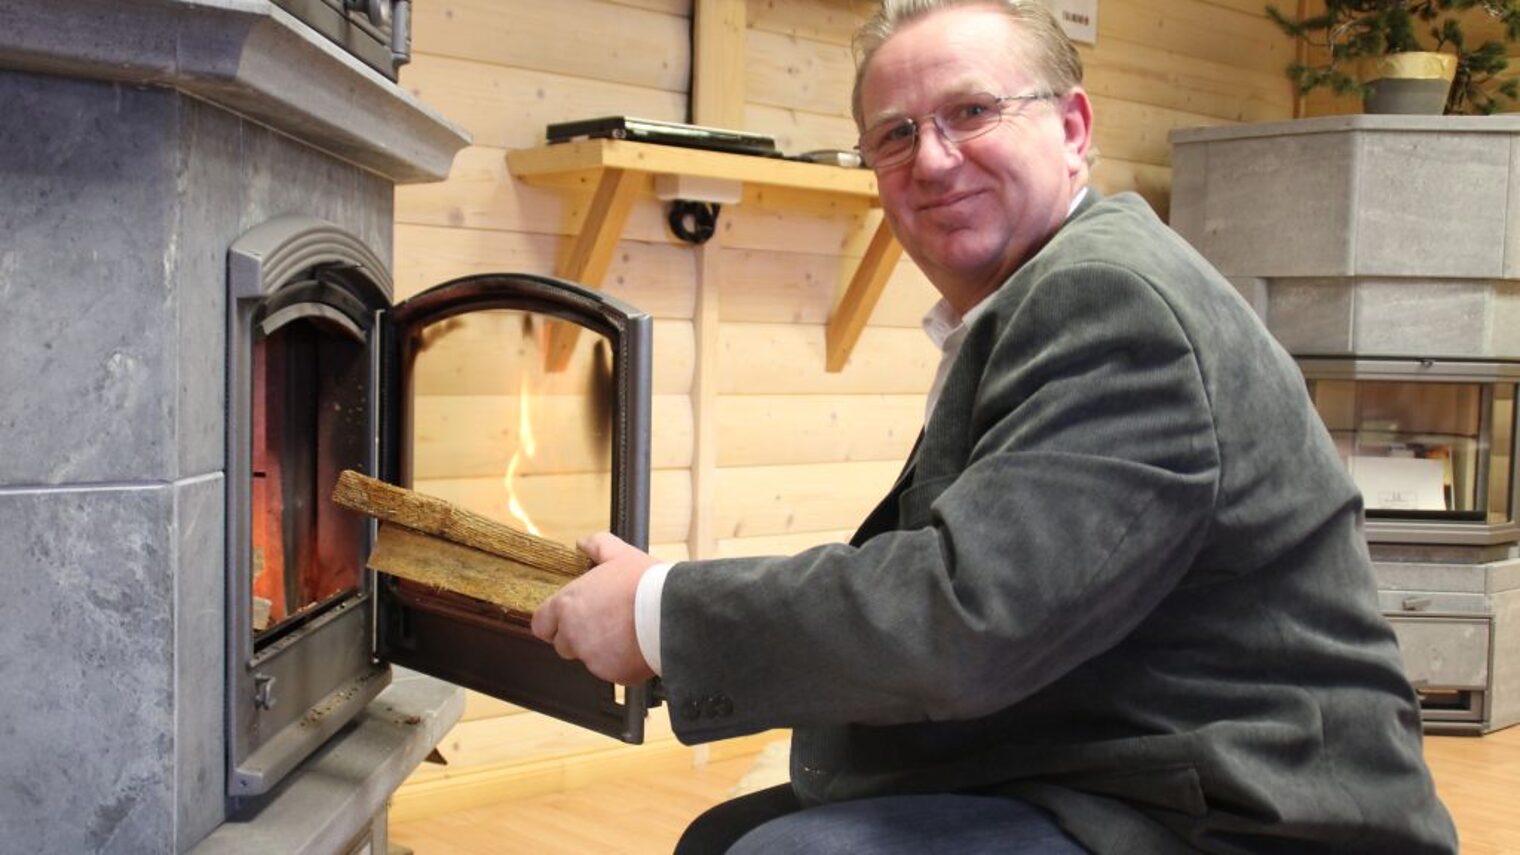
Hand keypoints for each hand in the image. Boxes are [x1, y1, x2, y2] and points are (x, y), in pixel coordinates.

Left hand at [530, 531, 658, 685]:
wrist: (672, 613)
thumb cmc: (645, 584)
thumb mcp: (619, 553)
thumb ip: (596, 546)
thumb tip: (583, 544)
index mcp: (568, 606)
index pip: (541, 624)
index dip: (553, 621)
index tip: (567, 618)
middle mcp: (574, 635)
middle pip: (563, 644)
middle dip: (578, 636)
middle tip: (603, 622)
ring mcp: (592, 658)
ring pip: (588, 659)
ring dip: (600, 649)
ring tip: (625, 632)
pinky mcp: (613, 675)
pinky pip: (612, 671)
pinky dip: (621, 662)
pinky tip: (636, 645)